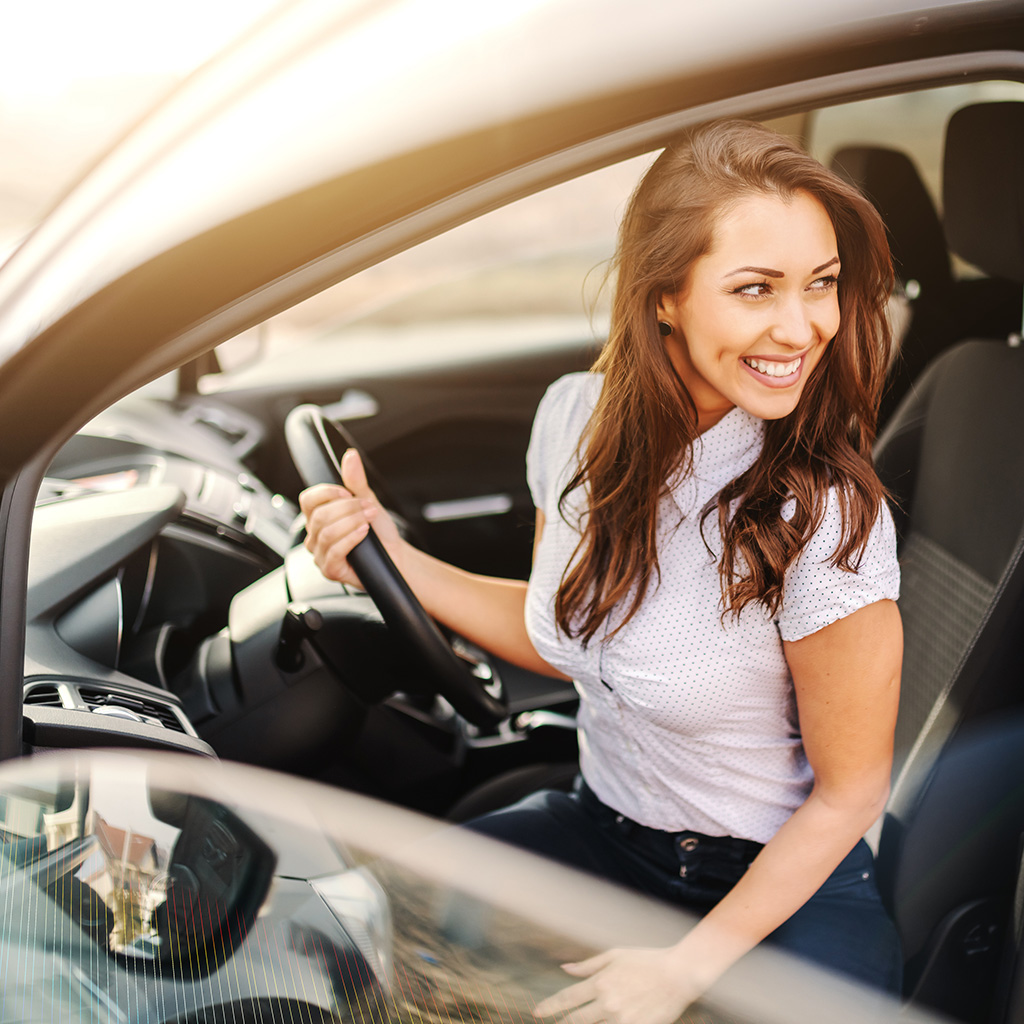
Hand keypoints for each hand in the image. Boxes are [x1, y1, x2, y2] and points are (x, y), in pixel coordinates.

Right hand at [299, 448, 404, 587]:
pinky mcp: (330, 570)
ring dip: (353, 522)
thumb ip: (355, 480)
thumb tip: (350, 455)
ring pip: (327, 533)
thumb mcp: (368, 501)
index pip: (308, 499)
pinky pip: (334, 552)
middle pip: (320, 515)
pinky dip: (351, 538)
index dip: (328, 493)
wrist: (395, 555)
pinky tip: (364, 533)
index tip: (349, 493)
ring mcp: (320, 554)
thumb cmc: (379, 532)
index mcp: (319, 517)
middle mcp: (315, 536)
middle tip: (369, 508)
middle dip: (349, 509)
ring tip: (370, 519)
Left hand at [533, 947, 701, 1023]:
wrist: (678, 975)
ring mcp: (622, 1020)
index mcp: (600, 982)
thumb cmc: (646, 960)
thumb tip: (565, 968)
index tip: (537, 1013)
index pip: (567, 999)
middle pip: (576, 1021)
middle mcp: (607, 1003)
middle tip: (554, 1023)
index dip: (550, 1007)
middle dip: (563, 1023)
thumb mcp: (615, 956)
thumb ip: (588, 966)